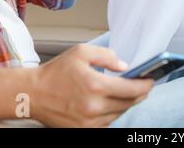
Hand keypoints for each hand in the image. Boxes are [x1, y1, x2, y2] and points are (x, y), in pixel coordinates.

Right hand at [30, 44, 153, 127]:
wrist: (32, 94)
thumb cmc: (55, 72)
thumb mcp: (81, 53)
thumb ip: (107, 56)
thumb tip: (125, 66)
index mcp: (96, 86)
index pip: (132, 89)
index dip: (146, 85)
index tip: (151, 80)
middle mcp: (94, 107)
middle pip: (129, 103)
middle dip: (139, 94)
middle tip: (143, 85)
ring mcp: (89, 122)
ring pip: (119, 114)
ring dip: (125, 103)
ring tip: (125, 92)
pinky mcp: (84, 130)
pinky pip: (107, 123)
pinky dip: (112, 113)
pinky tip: (109, 103)